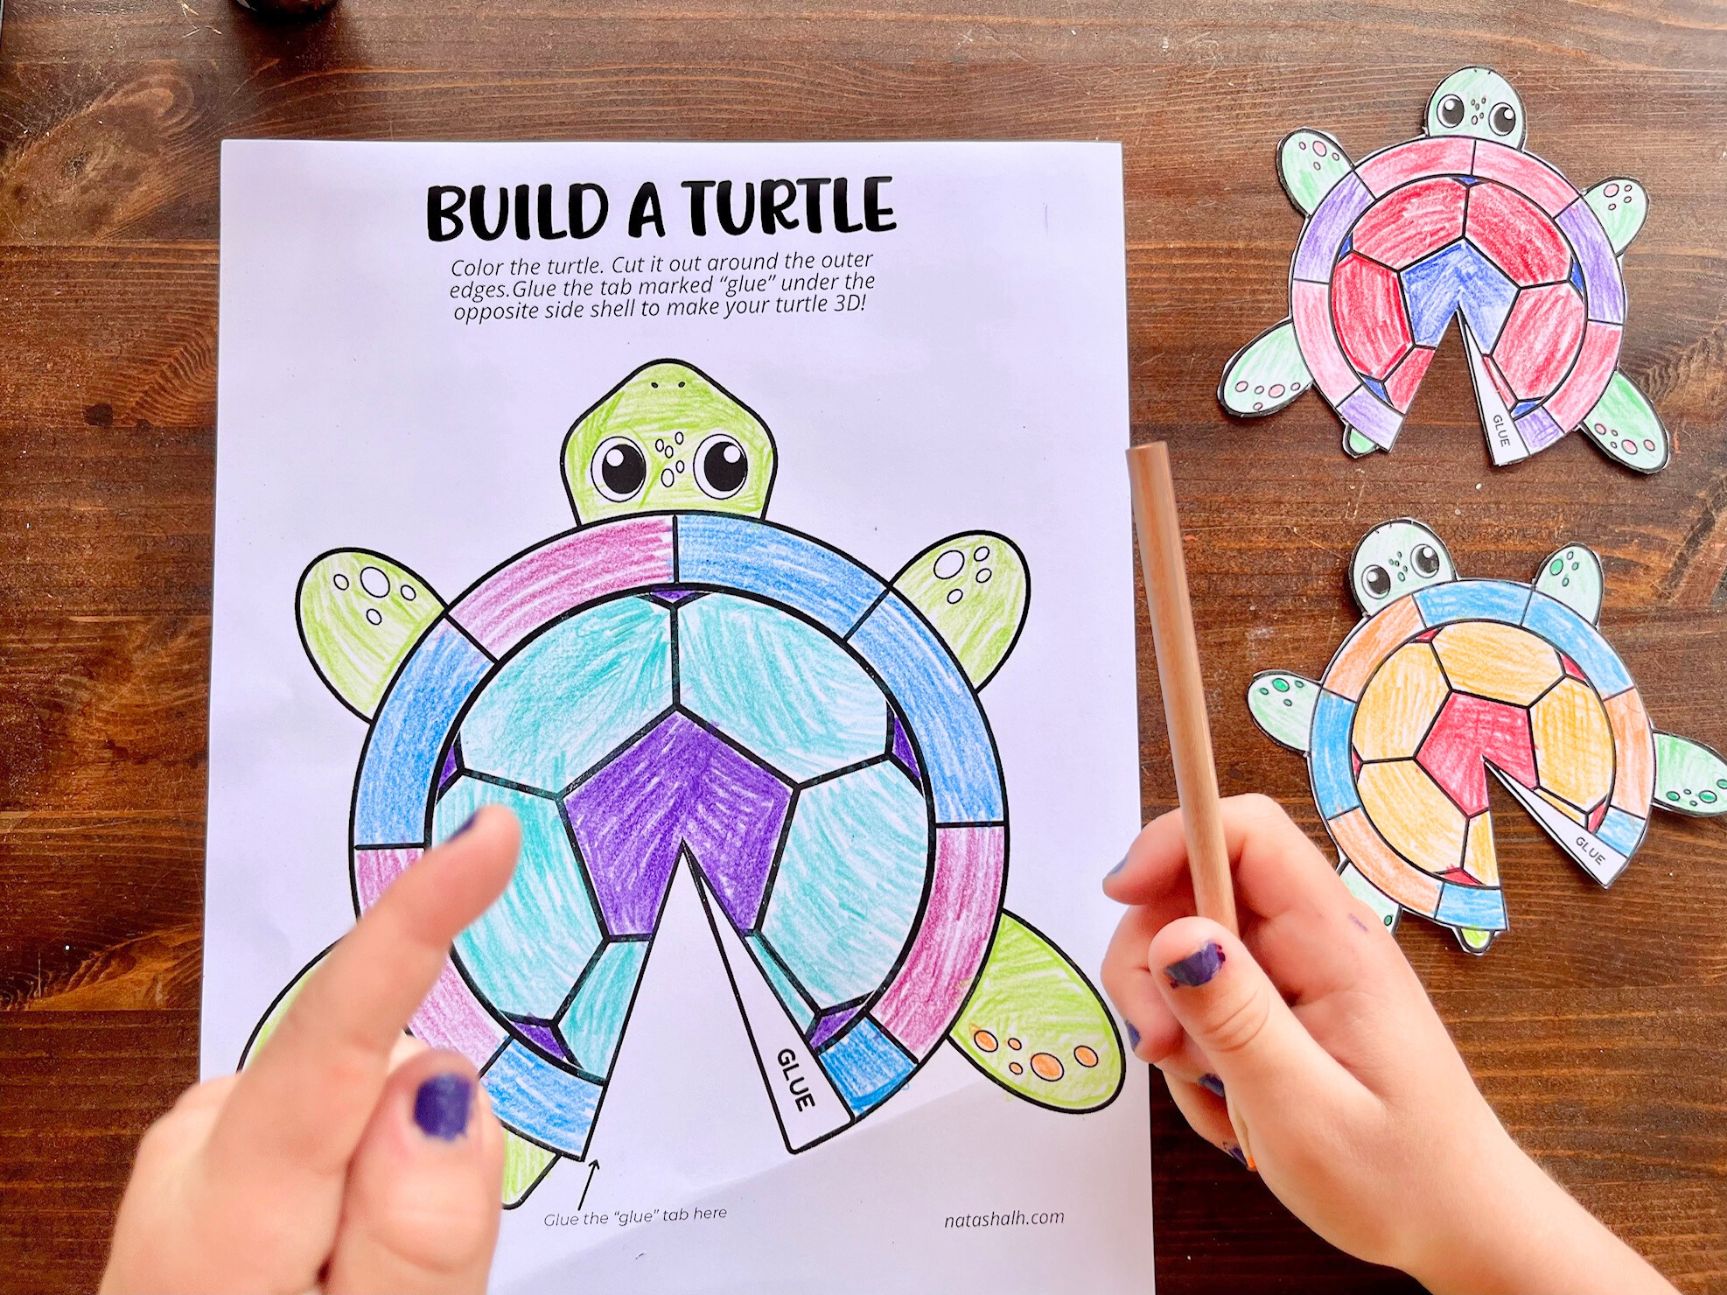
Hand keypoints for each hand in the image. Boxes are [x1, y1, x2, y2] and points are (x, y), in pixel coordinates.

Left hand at [103, 808, 520, 1294]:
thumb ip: (416, 1241)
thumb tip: (444, 1076)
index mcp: (221, 1223)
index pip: (333, 1047)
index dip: (414, 930)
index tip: (490, 836)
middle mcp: (183, 1169)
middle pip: (353, 1079)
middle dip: (420, 1135)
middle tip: (428, 1275)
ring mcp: (177, 1174)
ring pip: (340, 1110)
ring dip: (381, 1176)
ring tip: (367, 1286)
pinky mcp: (192, 1181)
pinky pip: (311, 1135)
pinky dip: (347, 1180)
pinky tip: (329, 1263)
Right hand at [1101, 794, 1674, 1293]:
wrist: (1457, 1226)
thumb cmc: (1401, 1180)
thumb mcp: (1305, 1112)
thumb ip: (1237, 1022)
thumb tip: (1174, 936)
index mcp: (1336, 943)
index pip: (1248, 831)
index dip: (1174, 840)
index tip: (1119, 897)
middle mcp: (1315, 940)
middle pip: (1195, 890)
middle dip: (1153, 962)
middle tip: (1160, 1048)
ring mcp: (1298, 973)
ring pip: (1188, 951)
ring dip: (1174, 1022)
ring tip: (1216, 1097)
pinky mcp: (1284, 1006)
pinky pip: (1206, 1000)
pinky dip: (1195, 1052)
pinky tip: (1230, 1105)